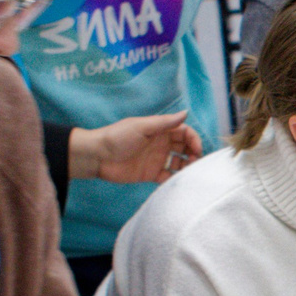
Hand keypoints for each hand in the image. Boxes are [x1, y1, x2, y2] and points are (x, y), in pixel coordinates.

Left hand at [74, 111, 202, 184]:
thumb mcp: (142, 127)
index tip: (197, 150)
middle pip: (185, 147)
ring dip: (187, 167)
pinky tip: (178, 182)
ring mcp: (157, 159)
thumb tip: (186, 113)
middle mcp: (161, 144)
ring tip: (189, 173)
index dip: (193, 139)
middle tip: (196, 162)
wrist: (97, 156)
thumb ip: (165, 122)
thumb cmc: (118, 137)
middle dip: (194, 154)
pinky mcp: (151, 174)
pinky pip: (168, 177)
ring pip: (179, 163)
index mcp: (160, 130)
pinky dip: (175, 179)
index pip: (184, 132)